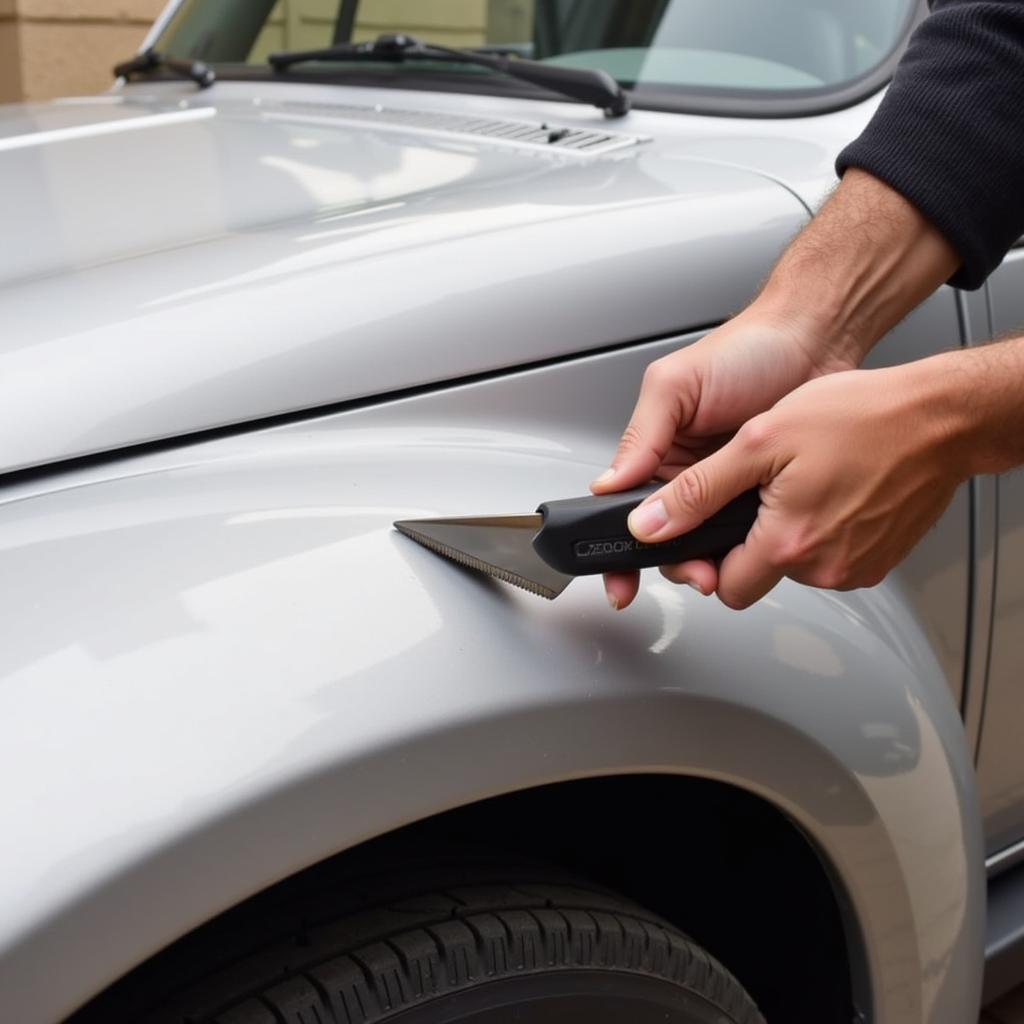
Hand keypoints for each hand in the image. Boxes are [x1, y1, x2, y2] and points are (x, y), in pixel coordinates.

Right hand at [591, 301, 858, 608]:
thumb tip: (609, 484)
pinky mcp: (766, 497)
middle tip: (694, 571)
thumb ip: (642, 436)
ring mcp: (728, 490)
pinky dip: (750, 548)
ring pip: (706, 545)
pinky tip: (754, 547)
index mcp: (656, 453)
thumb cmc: (746, 350)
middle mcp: (688, 477)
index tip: (620, 579)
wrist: (814, 341)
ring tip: (723, 567)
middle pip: (666, 539)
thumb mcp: (676, 385)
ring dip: (710, 562)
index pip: (625, 510)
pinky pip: (750, 535)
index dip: (619, 547)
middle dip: (673, 563)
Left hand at [625, 361, 965, 608]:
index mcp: (786, 543)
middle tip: (758, 493)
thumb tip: (650, 525)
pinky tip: (828, 490)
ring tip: (798, 481)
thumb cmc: (860, 416)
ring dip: (785, 534)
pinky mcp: (879, 560)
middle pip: (757, 579)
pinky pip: (831, 559)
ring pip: (793, 568)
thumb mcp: (759, 441)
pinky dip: (821, 532)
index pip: (722, 586)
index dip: (709, 556)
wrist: (940, 417)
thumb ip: (698, 490)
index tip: (710, 528)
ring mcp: (856, 568)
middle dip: (745, 545)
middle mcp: (824, 568)